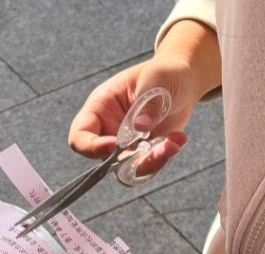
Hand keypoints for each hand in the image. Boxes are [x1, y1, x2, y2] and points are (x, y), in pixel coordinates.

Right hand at [68, 61, 191, 168]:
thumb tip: (139, 129)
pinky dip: (165, 158)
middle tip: (158, 149)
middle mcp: (108, 130)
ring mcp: (126, 144)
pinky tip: (179, 139)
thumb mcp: (156, 79)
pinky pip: (148, 166)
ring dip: (151, 163)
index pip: (80, 135)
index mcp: (100, 108)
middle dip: (131, 161)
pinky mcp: (144, 152)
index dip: (91, 146)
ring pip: (127, 169)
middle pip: (104, 160)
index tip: (115, 145)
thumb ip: (147, 104)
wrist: (183, 80)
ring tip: (173, 145)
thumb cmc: (163, 72)